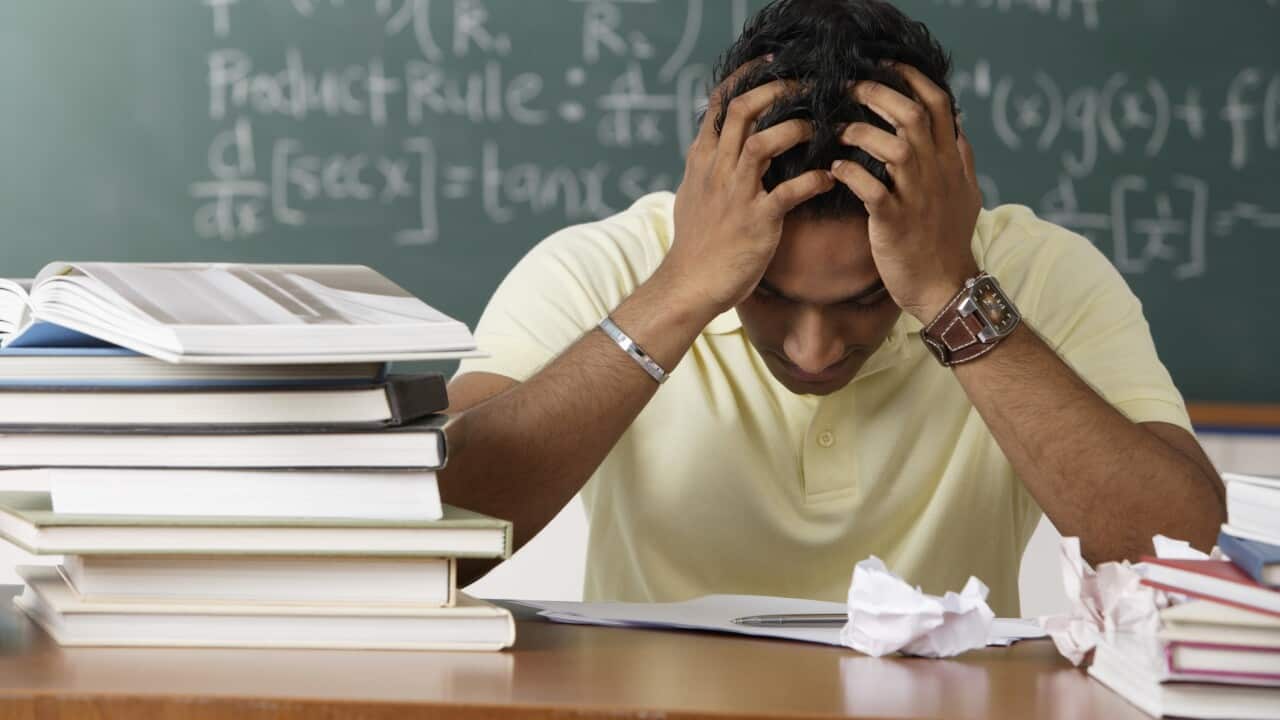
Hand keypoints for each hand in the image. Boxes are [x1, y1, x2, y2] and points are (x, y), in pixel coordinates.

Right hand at [659, 62, 835, 319]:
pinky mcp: (757, 220)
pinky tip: (830, 178)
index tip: (771, 62)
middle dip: (777, 89)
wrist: (690, 283)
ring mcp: (736, 193)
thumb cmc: (696, 243)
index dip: (746, 77)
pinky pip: (790, 191)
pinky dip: (815, 181)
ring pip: (763, 141)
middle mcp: (716, 169)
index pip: (720, 104)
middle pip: (743, 110)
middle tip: (807, 83)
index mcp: (702, 159)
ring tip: (821, 126)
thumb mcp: (691, 195)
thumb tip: (710, 147)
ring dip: (796, 128)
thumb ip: (705, 167)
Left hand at [830, 63, 982, 322]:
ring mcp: (917, 196)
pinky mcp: (894, 222)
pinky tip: (834, 169)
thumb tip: (958, 125)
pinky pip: (871, 188)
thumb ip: (961, 157)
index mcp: (952, 161)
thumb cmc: (948, 239)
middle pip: (912, 116)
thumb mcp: (967, 193)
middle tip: (849, 88)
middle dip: (878, 94)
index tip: (885, 65)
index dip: (912, 79)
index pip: (939, 104)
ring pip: (894, 147)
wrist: (944, 286)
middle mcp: (937, 172)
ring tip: (838, 131)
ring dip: (861, 132)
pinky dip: (849, 174)